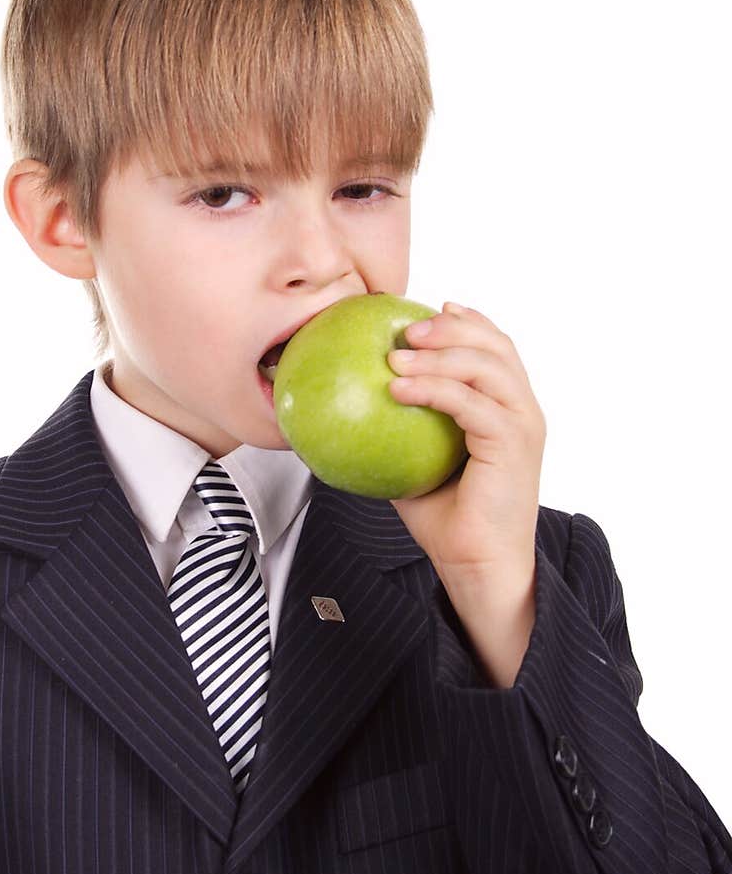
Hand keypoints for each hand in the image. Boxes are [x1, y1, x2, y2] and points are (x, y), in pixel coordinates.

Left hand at [387, 303, 545, 596]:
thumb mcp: (416, 462)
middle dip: (452, 327)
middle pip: (496, 346)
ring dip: (439, 353)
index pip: (497, 349)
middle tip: (408, 327)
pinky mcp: (513, 445)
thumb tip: (349, 403)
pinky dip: (434, 389)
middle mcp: (523, 411)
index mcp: (509, 410)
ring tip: (396, 355)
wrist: (478, 565)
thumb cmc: (450, 520)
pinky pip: (471, 404)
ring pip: (486, 367)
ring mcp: (523, 425)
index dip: (470, 321)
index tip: (432, 308)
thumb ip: (399, 428)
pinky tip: (397, 390)